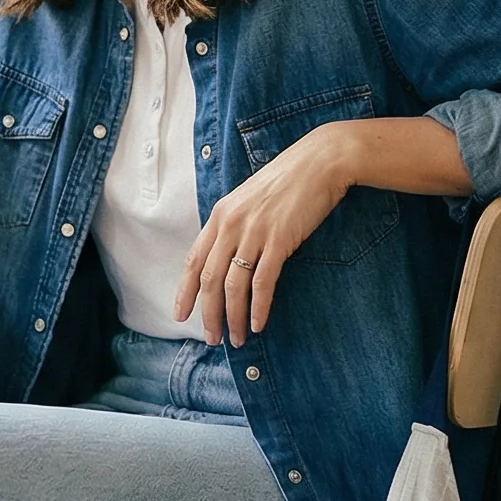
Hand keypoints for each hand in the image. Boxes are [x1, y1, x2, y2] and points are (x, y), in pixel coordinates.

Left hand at [176, 122, 361, 346]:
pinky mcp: (279, 240)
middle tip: (213, 338)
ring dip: (233, 317)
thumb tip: (227, 258)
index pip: (193, 261)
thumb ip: (234, 226)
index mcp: (220, 216)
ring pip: (234, 286)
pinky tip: (258, 323)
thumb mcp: (249, 200)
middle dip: (208, 314)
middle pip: (210, 279)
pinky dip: (258, 307)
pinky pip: (263, 282)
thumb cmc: (288, 181)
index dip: (185, 291)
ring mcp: (254, 232)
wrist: (320, 162)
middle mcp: (231, 225)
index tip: (181, 315)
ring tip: (237, 338)